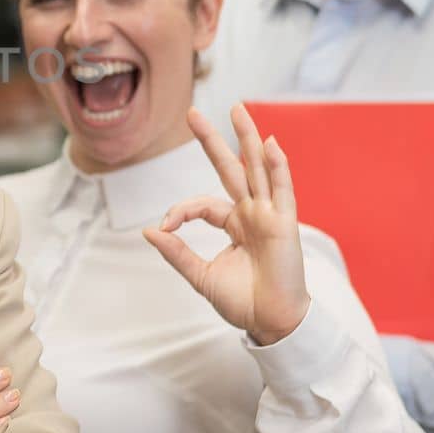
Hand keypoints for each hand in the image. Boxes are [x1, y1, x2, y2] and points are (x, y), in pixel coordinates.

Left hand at [143, 105, 310, 345]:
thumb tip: (148, 230)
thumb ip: (177, 252)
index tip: (166, 227)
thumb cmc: (243, 301)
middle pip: (230, 169)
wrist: (270, 323)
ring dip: (247, 138)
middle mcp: (251, 213)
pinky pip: (282, 189)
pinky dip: (278, 166)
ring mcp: (269, 215)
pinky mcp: (285, 223)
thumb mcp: (201, 275)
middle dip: (212, 141)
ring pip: (256, 168)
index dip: (180, 210)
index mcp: (233, 224)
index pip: (201, 204)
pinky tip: (270, 144)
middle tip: (192, 113)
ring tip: (237, 109)